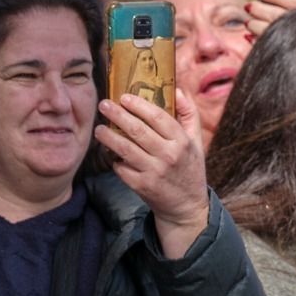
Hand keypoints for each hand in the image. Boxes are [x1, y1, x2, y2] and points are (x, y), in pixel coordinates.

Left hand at [95, 89, 209, 258]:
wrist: (186, 206)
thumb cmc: (189, 168)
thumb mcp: (197, 141)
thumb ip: (189, 113)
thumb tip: (178, 89)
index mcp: (182, 142)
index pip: (159, 117)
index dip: (139, 105)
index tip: (124, 97)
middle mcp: (168, 156)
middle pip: (137, 130)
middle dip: (117, 115)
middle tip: (103, 105)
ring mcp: (154, 172)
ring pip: (125, 149)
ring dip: (108, 137)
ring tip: (99, 128)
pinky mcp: (142, 186)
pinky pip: (122, 168)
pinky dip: (114, 159)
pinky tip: (110, 152)